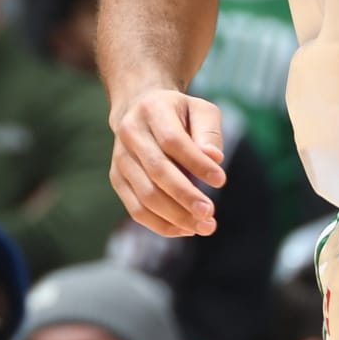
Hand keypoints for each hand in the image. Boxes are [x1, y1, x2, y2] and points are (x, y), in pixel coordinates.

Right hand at [109, 88, 225, 238]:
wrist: (140, 110)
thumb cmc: (180, 113)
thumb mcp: (200, 110)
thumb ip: (209, 132)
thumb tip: (215, 159)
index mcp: (152, 110)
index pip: (173, 141)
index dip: (196, 163)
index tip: (221, 180)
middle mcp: (130, 133)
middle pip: (157, 171)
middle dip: (185, 196)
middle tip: (210, 213)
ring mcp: (120, 158)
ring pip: (146, 195)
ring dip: (176, 216)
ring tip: (205, 226)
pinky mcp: (117, 179)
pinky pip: (137, 210)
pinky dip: (162, 224)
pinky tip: (186, 229)